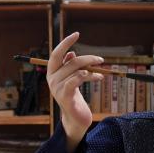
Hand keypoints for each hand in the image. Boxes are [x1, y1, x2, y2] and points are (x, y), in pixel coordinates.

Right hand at [46, 32, 103, 152]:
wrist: (75, 119)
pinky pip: (76, 80)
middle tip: (101, 59)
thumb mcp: (72, 80)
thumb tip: (72, 53)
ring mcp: (57, 89)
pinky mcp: (65, 97)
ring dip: (92, 70)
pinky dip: (88, 76)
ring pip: (76, 70)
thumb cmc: (74, 98)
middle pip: (70, 62)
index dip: (65, 43)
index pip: (56, 54)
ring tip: (101, 74)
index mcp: (52, 73)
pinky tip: (98, 77)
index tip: (77, 34)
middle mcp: (52, 80)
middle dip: (87, 58)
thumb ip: (69, 67)